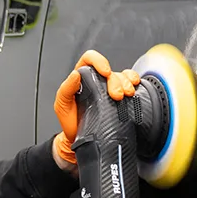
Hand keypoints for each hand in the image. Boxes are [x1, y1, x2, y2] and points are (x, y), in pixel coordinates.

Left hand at [53, 51, 141, 165]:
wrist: (80, 138)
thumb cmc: (70, 122)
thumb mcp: (62, 105)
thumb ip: (66, 88)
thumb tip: (75, 75)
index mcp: (81, 77)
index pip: (90, 59)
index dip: (99, 61)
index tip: (105, 72)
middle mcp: (96, 80)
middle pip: (110, 71)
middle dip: (116, 81)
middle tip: (116, 95)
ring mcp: (108, 88)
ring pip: (121, 76)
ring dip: (126, 83)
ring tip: (127, 95)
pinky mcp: (119, 96)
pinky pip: (129, 82)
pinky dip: (134, 81)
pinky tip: (134, 88)